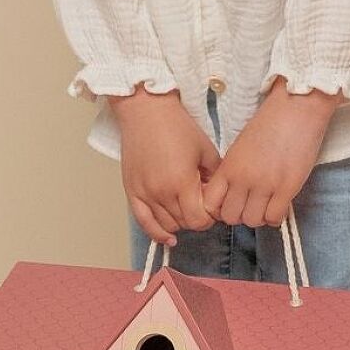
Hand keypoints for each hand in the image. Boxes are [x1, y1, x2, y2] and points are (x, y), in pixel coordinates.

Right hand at [109, 86, 220, 246]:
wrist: (146, 111)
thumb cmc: (176, 126)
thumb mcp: (206, 150)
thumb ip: (214, 178)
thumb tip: (218, 197)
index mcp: (181, 182)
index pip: (199, 220)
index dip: (210, 217)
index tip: (213, 207)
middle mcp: (161, 192)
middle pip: (184, 224)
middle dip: (197, 218)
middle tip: (201, 204)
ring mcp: (144, 193)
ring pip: (166, 225)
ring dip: (180, 222)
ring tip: (185, 208)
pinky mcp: (132, 191)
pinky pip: (143, 222)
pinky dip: (156, 233)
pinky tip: (168, 237)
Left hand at [200, 77, 341, 227]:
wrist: (295, 110)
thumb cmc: (269, 124)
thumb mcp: (239, 147)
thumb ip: (232, 171)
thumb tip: (231, 194)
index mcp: (228, 167)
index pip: (210, 203)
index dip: (218, 209)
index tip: (229, 204)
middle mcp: (243, 179)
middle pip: (231, 217)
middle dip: (239, 214)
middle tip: (250, 204)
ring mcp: (265, 185)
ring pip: (252, 221)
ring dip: (258, 216)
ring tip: (266, 204)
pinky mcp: (287, 188)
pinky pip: (274, 218)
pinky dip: (275, 216)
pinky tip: (279, 203)